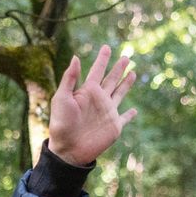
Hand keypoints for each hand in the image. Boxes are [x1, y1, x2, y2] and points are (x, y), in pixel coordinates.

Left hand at [47, 45, 136, 165]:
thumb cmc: (61, 124)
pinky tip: (134, 111)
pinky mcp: (114, 126)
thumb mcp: (62, 98)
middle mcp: (99, 99)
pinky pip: (124, 118)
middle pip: (111, 79)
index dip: (102, 60)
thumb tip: (75, 57)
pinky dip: (130, 115)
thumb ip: (69, 78)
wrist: (68, 149)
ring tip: (133, 73)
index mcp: (87, 91)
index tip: (106, 47)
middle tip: (126, 57)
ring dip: (126, 84)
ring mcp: (107, 112)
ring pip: (120, 93)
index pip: (97, 71)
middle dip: (118, 68)